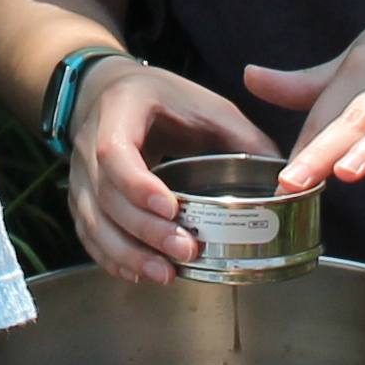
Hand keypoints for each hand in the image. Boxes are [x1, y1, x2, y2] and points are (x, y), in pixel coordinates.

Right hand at [61, 58, 274, 283]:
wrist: (109, 90)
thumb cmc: (162, 98)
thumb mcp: (206, 104)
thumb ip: (243, 138)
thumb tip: (285, 180)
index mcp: (120, 110)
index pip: (116, 152)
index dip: (139, 185)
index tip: (172, 208)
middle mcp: (89, 143)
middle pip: (106, 195)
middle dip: (145, 230)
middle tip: (184, 251)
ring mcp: (79, 173)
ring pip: (92, 221)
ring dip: (128, 253)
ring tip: (165, 274)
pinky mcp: (82, 197)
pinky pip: (88, 233)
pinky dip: (110, 257)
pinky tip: (137, 274)